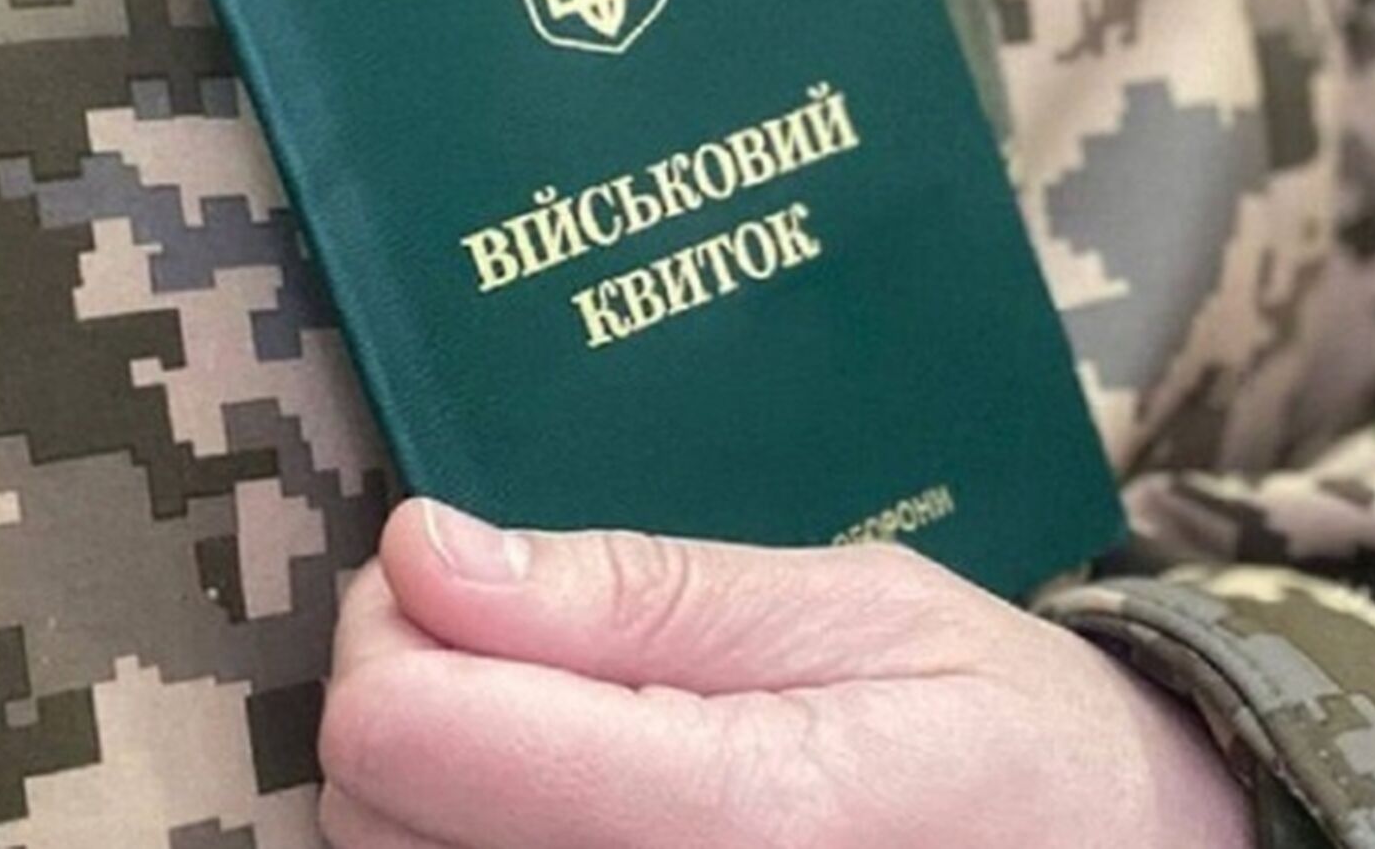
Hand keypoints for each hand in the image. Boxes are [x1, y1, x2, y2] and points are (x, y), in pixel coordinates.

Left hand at [318, 500, 1248, 848]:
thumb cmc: (1003, 728)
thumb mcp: (858, 611)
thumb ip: (640, 597)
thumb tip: (427, 554)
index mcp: (742, 821)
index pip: (410, 738)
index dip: (398, 625)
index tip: (459, 571)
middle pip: (372, 813)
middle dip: (415, 692)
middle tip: (522, 633)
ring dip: (437, 774)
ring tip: (562, 716)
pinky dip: (476, 834)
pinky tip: (567, 793)